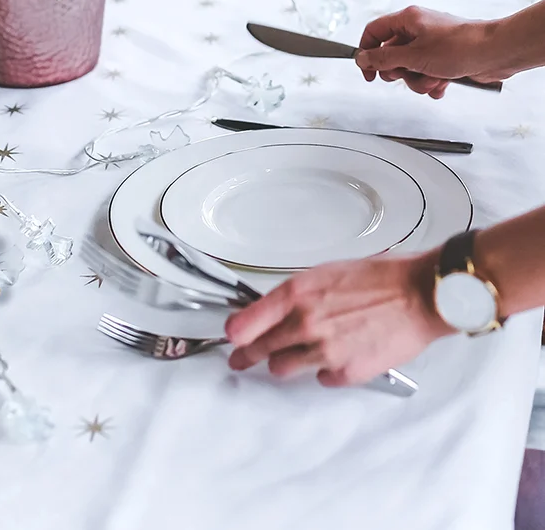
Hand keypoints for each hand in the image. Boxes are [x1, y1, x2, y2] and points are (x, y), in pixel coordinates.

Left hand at [224, 252, 451, 386]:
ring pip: (284, 368)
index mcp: (296, 295)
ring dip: (284, 363)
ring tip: (288, 358)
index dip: (235, 333)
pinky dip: (324, 370)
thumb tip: (275, 310)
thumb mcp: (324, 274)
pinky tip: (333, 357)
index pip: (246, 323)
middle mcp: (305, 324)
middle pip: (260, 350)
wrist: (419, 295)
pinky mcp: (347, 372)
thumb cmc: (379, 278)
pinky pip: (321, 378)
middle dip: (247, 356)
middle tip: (240, 360)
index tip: (232, 338)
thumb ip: (295, 296)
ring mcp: (325, 351)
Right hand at [354, 6, 501, 97]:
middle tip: (405, 75)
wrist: (496, 53)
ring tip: (432, 79)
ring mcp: (431, 44)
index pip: (374, 32)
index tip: (368, 72)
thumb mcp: (413, 56)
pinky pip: (426, 73)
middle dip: (398, 72)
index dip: (367, 52)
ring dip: (418, 80)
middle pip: (391, 54)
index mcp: (408, 20)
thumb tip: (362, 59)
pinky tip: (442, 84)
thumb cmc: (460, 47)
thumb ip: (383, 59)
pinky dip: (431, 82)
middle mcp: (418, 29)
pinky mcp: (444, 58)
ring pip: (409, 68)